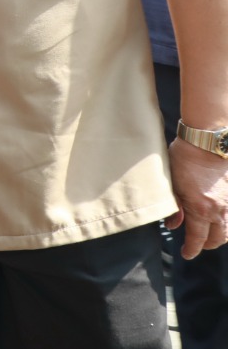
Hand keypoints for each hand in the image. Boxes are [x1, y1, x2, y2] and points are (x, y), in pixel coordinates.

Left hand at [167, 138, 227, 258]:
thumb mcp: (172, 184)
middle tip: (196, 245)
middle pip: (218, 239)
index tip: (186, 254)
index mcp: (200, 209)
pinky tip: (217, 219)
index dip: (191, 249)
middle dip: (206, 245)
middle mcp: (219, 210)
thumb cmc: (184, 159)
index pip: (197, 239)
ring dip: (219, 235)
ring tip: (208, 234)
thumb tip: (173, 224)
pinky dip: (226, 222)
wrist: (207, 141)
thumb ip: (175, 207)